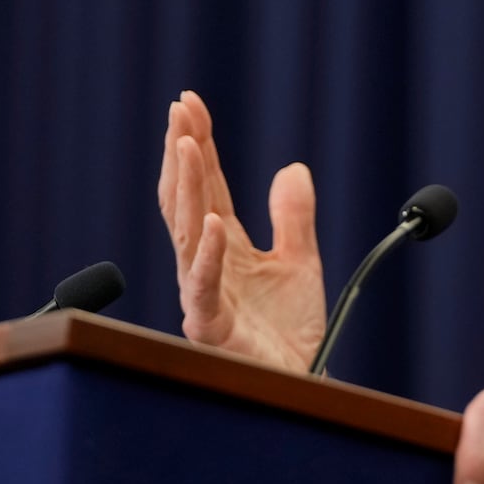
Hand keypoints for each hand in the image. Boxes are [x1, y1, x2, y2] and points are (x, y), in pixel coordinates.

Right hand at [157, 90, 326, 370]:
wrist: (302, 382)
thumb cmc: (290, 331)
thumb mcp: (300, 261)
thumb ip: (294, 217)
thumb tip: (293, 167)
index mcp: (224, 245)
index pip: (207, 184)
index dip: (200, 142)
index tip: (190, 100)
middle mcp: (205, 263)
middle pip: (188, 198)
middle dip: (184, 153)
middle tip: (180, 109)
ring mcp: (203, 292)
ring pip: (187, 232)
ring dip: (188, 187)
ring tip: (189, 143)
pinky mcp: (211, 324)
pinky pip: (203, 284)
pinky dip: (209, 253)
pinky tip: (215, 221)